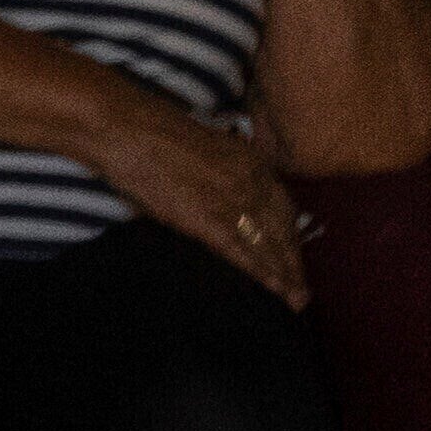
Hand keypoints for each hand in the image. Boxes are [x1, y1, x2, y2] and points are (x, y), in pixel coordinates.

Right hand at [95, 98, 309, 307]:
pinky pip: (243, 252)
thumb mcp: (203, 146)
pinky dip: (262, 274)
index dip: (290, 234)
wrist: (128, 130)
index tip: (293, 254)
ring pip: (268, 245)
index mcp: (250, 161)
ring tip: (295, 300)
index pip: (282, 205)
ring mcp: (232, 200)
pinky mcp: (209, 219)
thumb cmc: (151, 132)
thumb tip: (215, 197)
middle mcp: (251, 180)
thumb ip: (219, 172)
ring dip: (284, 275)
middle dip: (293, 261)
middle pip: (283, 229)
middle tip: (302, 288)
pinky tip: (274, 291)